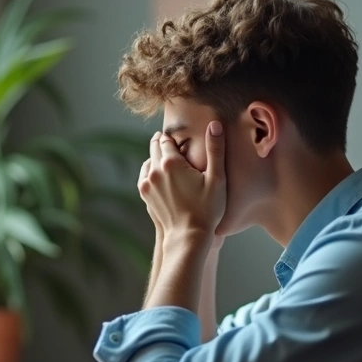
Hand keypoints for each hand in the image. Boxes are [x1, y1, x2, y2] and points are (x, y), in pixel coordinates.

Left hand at [137, 122, 225, 241]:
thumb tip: (215, 124)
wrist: (188, 237)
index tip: (180, 138)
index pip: (166, 139)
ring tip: (169, 159)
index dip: (174, 137)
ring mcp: (146, 183)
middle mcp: (155, 171)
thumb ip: (215, 150)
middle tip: (173, 143)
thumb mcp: (217, 179)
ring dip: (156, 158)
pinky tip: (162, 174)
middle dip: (163, 144)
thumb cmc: (207, 209)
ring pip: (148, 161)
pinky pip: (145, 175)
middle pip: (154, 147)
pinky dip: (152, 171)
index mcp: (171, 163)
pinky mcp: (144, 195)